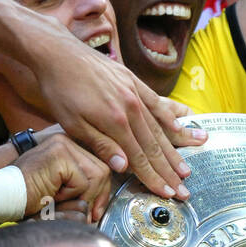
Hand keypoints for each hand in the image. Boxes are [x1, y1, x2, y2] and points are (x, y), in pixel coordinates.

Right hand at [13, 132, 111, 220]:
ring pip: (97, 176)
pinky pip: (83, 182)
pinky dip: (71, 196)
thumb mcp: (62, 189)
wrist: (2, 196)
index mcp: (67, 145)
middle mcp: (66, 140)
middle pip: (103, 170)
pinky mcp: (59, 155)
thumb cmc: (29, 197)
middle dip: (99, 196)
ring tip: (61, 199)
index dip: (102, 191)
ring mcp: (62, 144)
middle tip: (89, 215)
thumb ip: (82, 185)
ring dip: (83, 196)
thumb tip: (105, 196)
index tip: (95, 210)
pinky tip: (52, 195)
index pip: (100, 165)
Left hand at [31, 23, 206, 197]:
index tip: (169, 194)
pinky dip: (170, 118)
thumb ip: (101, 145)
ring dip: (174, 150)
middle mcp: (131, 108)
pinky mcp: (133, 80)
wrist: (59, 53)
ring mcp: (135, 93)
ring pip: (160, 127)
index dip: (155, 178)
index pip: (140, 158)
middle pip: (155, 146)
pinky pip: (157, 103)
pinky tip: (180, 128)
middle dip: (170, 171)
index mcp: (116, 122)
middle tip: (185, 190)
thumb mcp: (72, 124)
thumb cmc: (60, 90)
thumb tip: (124, 168)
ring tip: (186, 168)